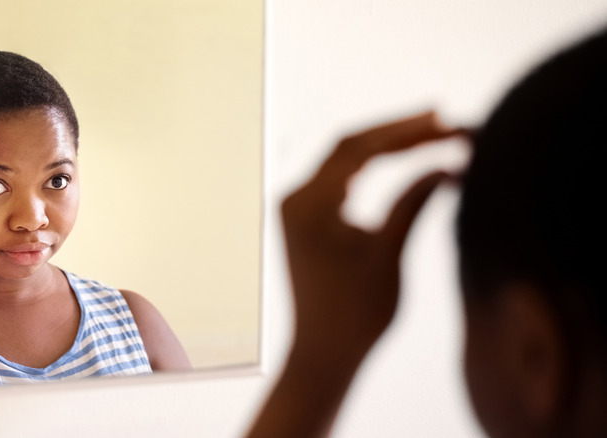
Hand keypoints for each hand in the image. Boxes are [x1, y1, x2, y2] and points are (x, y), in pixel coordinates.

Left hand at [281, 111, 463, 356]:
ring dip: (384, 146)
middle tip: (443, 119)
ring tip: (429, 132)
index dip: (406, 132)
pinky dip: (369, 166)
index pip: (360, 149)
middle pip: (349, 147)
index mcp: (308, 205)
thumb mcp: (388, 255)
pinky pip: (338, 179)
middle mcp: (294, 199)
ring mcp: (296, 208)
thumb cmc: (355, 315)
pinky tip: (397, 157)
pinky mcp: (305, 219)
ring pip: (343, 160)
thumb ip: (413, 203)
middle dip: (398, 132)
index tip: (444, 121)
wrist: (323, 355)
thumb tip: (447, 166)